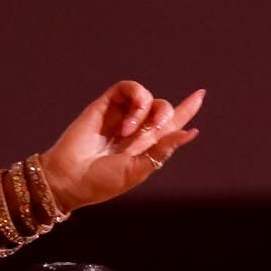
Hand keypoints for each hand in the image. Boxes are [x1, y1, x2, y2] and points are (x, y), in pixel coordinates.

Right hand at [41, 79, 204, 214]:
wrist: (70, 178)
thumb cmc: (101, 182)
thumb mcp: (138, 170)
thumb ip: (163, 150)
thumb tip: (190, 132)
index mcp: (145, 148)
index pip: (171, 125)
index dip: (186, 110)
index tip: (201, 94)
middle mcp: (135, 130)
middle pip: (163, 109)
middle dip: (166, 113)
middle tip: (154, 127)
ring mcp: (120, 115)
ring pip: (147, 97)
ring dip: (144, 111)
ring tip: (126, 132)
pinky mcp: (106, 105)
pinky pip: (128, 88)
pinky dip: (134, 98)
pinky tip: (127, 119)